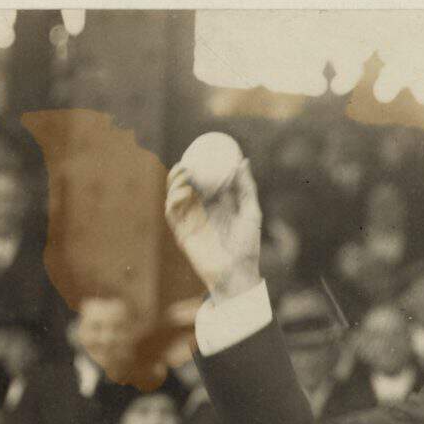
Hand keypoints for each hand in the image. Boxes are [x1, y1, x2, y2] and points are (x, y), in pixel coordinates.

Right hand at [164, 157, 263, 300]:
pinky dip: (174, 200)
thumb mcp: (251, 212)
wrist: (237, 273)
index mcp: (218, 205)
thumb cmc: (247, 246)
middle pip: (186, 185)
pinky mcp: (182, 233)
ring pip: (175, 196)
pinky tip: (182, 191)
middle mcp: (201, 211)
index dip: (200, 165)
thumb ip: (246, 188)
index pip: (205, 180)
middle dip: (183, 170)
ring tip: (183, 171)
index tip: (202, 150)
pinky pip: (172, 213)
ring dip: (175, 182)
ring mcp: (190, 221)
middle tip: (189, 160)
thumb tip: (243, 161)